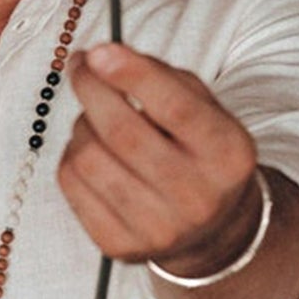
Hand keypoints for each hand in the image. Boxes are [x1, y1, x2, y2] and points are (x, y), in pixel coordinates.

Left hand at [61, 42, 259, 269]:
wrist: (209, 229)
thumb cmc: (198, 151)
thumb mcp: (203, 109)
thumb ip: (161, 78)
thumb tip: (100, 59)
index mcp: (227, 155)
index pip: (177, 108)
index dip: (133, 75)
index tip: (99, 51)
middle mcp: (197, 197)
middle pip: (122, 133)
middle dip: (91, 89)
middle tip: (81, 66)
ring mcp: (157, 229)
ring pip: (89, 158)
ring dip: (82, 125)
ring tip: (96, 119)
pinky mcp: (120, 247)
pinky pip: (71, 185)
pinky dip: (72, 157)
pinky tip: (91, 152)